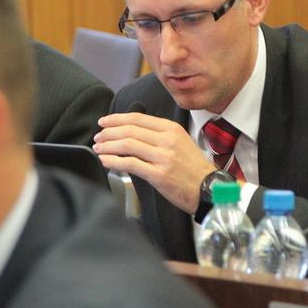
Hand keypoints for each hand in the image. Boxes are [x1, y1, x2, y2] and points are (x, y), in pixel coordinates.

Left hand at [94, 112, 214, 213]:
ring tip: (99, 148)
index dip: (117, 119)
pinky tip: (105, 161)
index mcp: (172, 129)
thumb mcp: (181, 142)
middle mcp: (167, 140)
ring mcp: (163, 157)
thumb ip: (159, 136)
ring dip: (108, 146)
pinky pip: (130, 164)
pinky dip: (113, 161)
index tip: (105, 122)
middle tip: (99, 137)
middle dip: (109, 132)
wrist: (208, 188)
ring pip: (127, 145)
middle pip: (130, 130)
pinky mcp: (158, 174)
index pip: (138, 118)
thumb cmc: (194, 169)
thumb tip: (132, 133)